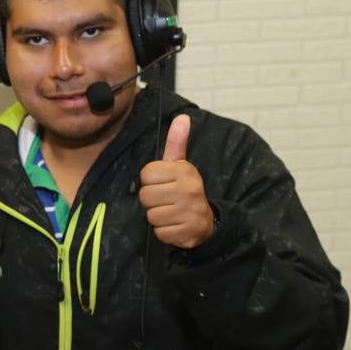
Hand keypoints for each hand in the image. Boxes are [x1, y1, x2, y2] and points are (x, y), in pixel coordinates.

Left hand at [138, 114, 214, 249]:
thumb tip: (182, 116)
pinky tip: (175, 225)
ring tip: (171, 212)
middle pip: (145, 196)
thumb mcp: (180, 165)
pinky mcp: (188, 232)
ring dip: (157, 216)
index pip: (146, 174)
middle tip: (166, 200)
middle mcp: (190, 189)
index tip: (163, 183)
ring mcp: (190, 212)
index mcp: (185, 170)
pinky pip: (159, 233)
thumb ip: (176, 142)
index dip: (150, 181)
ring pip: (151, 216)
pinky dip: (164, 232)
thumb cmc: (184, 189)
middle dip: (152, 201)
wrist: (205, 220)